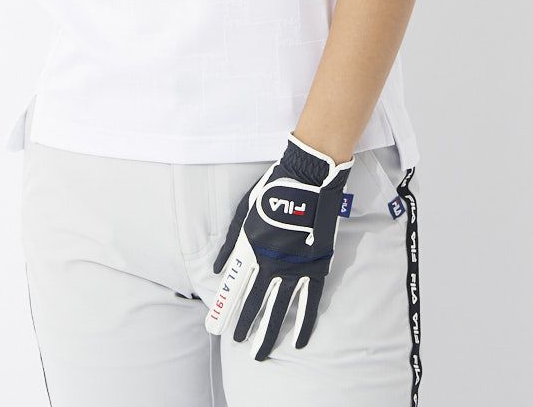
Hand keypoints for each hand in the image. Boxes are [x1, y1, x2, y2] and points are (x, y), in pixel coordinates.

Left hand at [204, 133, 354, 360]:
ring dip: (269, 332)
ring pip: (281, 309)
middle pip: (256, 302)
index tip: (216, 327)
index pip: (235, 287)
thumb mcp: (243, 211)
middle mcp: (272, 263)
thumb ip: (230, 243)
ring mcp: (295, 268)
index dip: (225, 309)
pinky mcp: (316, 267)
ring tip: (260, 353)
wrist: (308, 179)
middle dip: (245, 325)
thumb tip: (216, 270)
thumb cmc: (272, 191)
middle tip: (237, 342)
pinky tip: (300, 342)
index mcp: (252, 249)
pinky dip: (305, 323)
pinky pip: (310, 302)